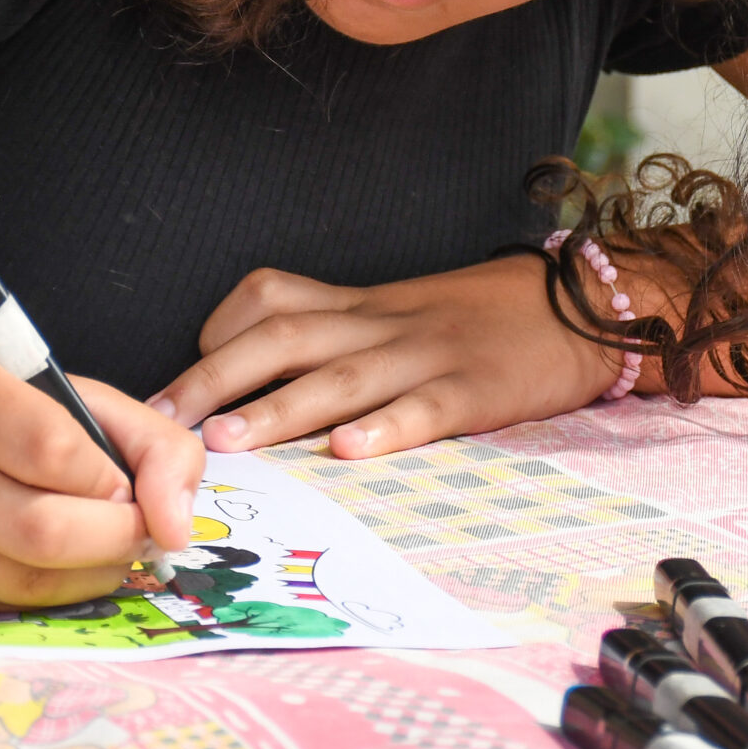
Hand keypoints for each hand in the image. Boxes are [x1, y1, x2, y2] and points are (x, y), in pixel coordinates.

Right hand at [0, 344, 202, 610]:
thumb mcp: (55, 390)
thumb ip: (145, 438)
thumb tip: (177, 523)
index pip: (52, 447)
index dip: (111, 480)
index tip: (127, 486)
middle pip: (39, 528)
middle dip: (114, 541)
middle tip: (137, 533)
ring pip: (16, 580)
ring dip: (87, 576)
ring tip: (104, 552)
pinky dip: (41, 597)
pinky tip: (55, 572)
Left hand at [147, 255, 628, 459]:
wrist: (584, 304)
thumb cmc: (483, 320)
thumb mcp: (404, 312)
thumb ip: (342, 338)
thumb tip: (257, 389)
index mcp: (363, 304)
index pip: (272, 296)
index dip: (217, 334)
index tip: (173, 388)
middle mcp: (384, 322)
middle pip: (286, 334)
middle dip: (215, 379)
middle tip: (163, 424)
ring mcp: (430, 353)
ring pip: (342, 375)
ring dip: (279, 409)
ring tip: (228, 442)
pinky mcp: (477, 389)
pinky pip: (427, 406)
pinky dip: (387, 427)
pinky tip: (351, 452)